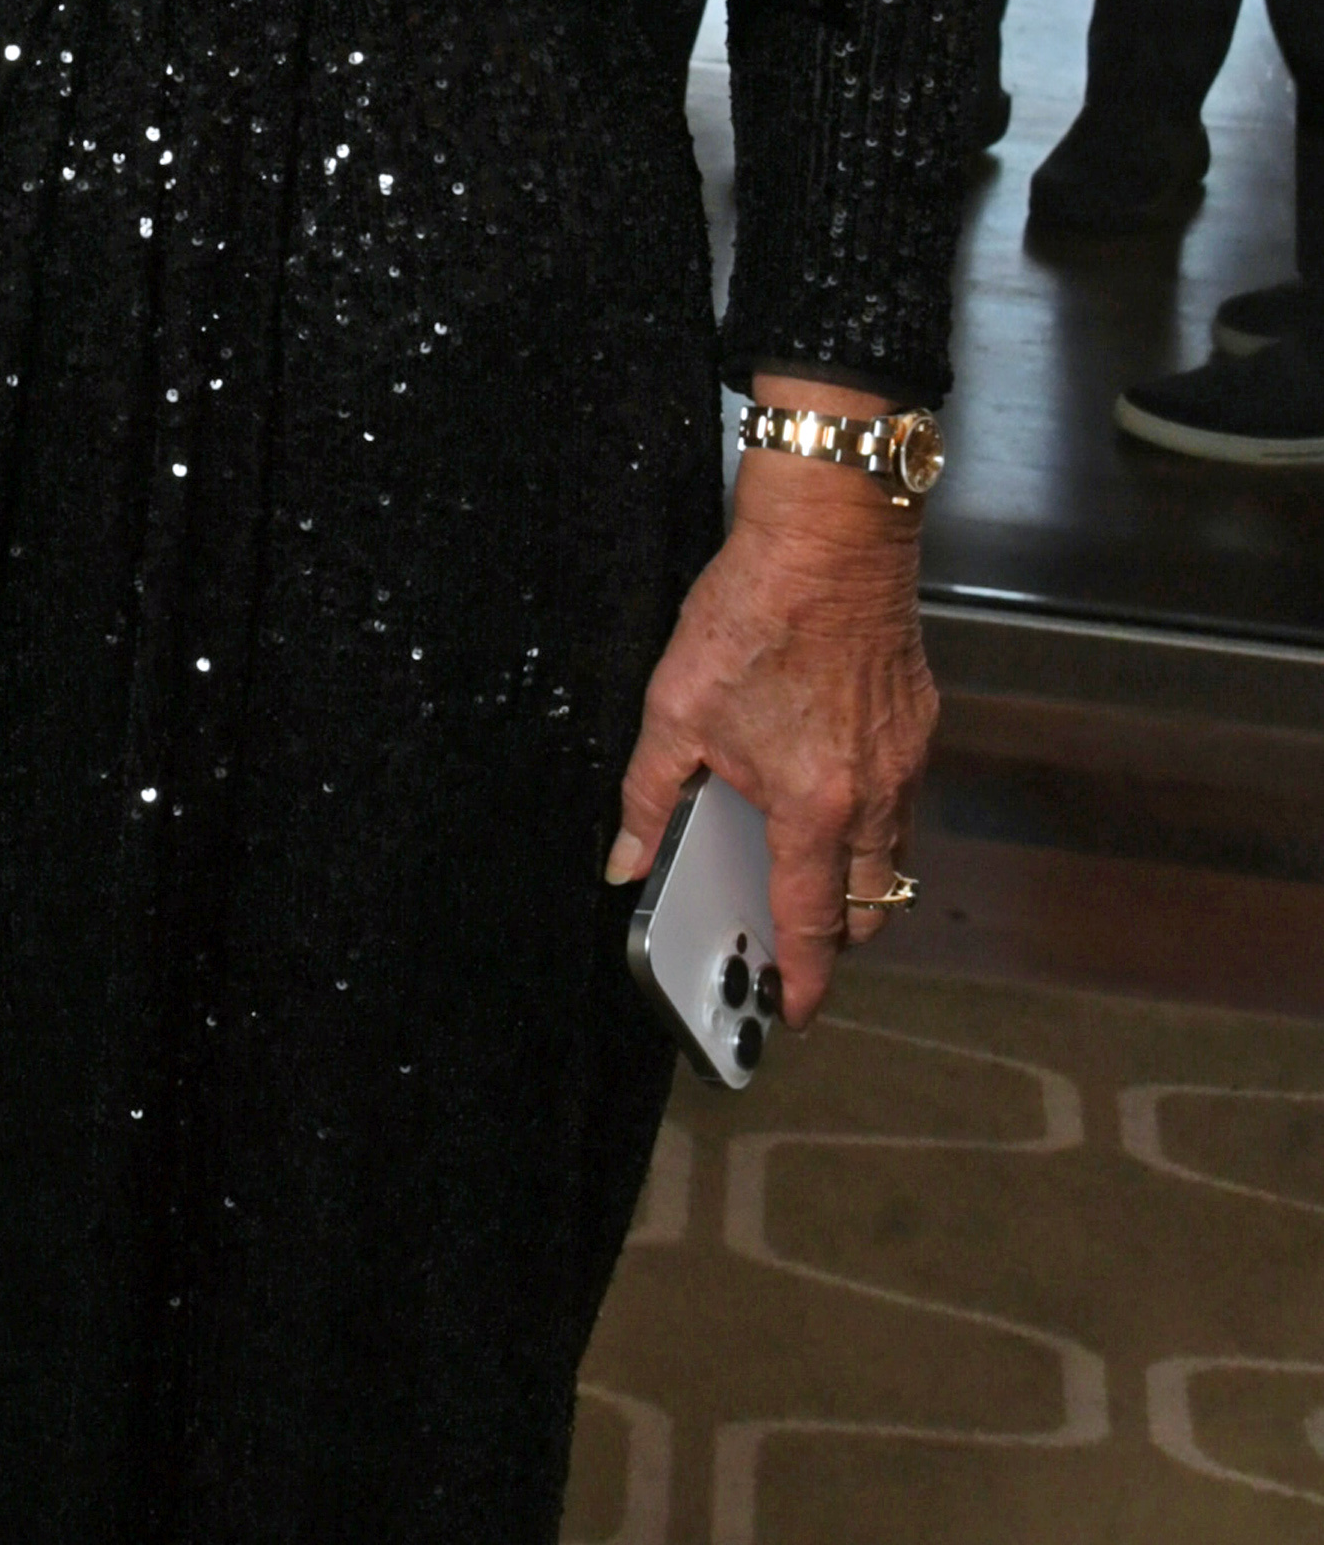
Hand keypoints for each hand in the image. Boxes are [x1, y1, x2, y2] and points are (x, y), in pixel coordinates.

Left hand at [603, 431, 933, 1027]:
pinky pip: (903, 796)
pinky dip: (874, 813)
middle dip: (838, 933)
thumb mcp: (676, 707)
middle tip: (798, 937)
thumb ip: (650, 795)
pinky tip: (830, 782)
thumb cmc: (753, 611)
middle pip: (871, 902)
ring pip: (894, 852)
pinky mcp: (919, 721)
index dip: (806, 976)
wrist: (829, 535)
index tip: (796, 1009)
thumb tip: (626, 859)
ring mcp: (905, 758)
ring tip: (808, 865)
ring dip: (859, 874)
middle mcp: (874, 793)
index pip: (812, 920)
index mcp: (814, 805)